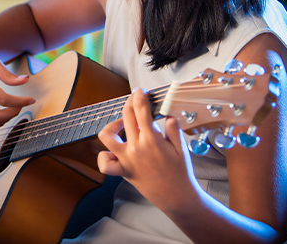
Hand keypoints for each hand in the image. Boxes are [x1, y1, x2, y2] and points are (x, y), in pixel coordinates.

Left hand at [96, 88, 200, 211]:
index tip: (140, 91)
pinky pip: (105, 163)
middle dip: (130, 102)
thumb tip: (165, 116)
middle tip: (135, 98)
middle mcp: (136, 148)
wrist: (176, 197)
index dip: (140, 96)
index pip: (141, 110)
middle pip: (126, 116)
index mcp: (152, 140)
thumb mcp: (181, 146)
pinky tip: (115, 151)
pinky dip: (105, 155)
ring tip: (121, 124)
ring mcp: (126, 160)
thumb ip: (173, 128)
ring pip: (107, 136)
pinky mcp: (123, 171)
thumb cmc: (180, 173)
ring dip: (112, 125)